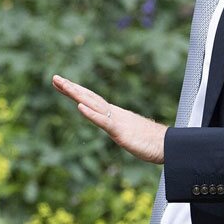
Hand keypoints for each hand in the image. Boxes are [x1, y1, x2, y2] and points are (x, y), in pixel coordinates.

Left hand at [52, 74, 166, 163]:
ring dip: (77, 95)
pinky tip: (80, 107)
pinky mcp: (121, 132)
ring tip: (63, 85)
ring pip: (94, 105)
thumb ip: (121, 128)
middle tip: (54, 78)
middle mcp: (114, 113)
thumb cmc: (151, 141)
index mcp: (114, 114)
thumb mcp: (130, 134)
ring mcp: (117, 121)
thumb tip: (117, 128)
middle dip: (71, 88)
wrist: (168, 145)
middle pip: (90, 98)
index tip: (61, 83)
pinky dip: (91, 114)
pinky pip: (104, 121)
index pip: (91, 100)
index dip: (76, 91)